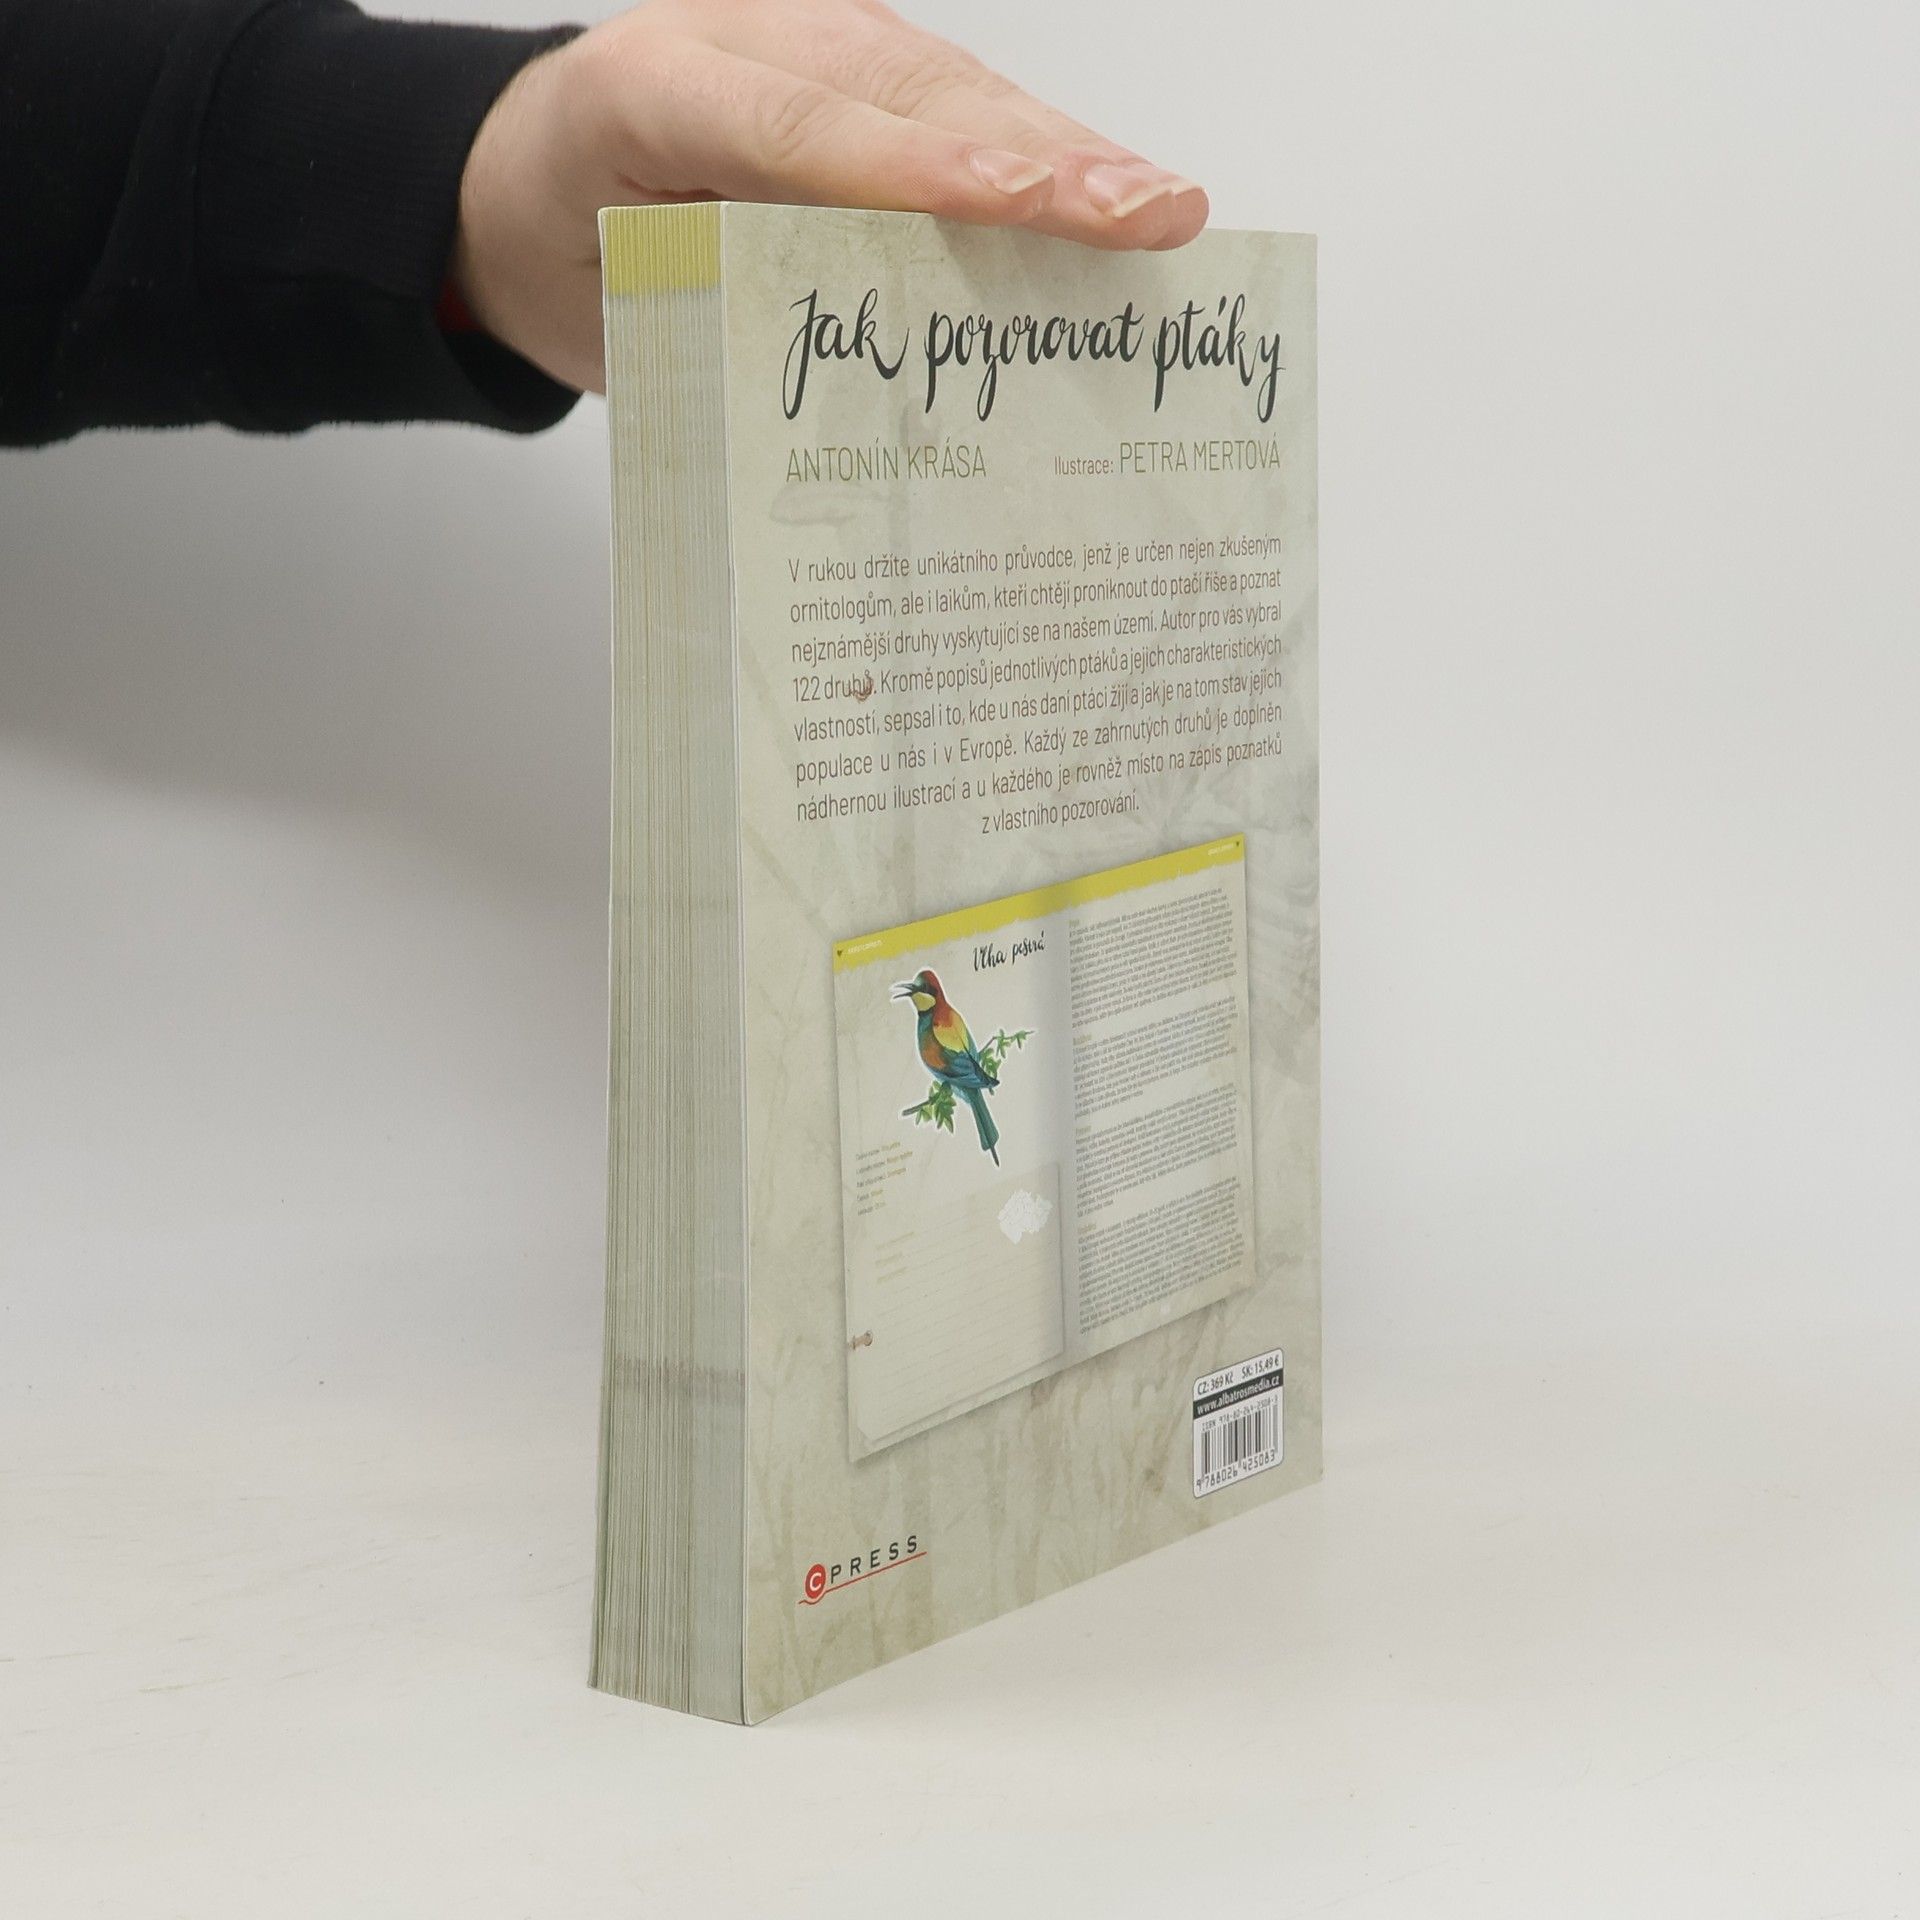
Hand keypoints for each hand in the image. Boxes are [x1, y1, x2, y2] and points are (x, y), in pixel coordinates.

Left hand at [451, 0, 1209, 393]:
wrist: (523, 184)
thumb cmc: (571, 252)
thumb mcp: (615, 309)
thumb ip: (724, 318)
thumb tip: (874, 379)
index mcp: (650, 92)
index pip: (802, 132)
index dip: (923, 171)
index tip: (1024, 209)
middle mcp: (744, 39)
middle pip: (911, 95)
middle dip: (1042, 160)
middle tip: (1151, 213)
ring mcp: (809, 45)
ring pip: (953, 92)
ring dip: (1066, 159)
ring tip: (1163, 211)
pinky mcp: (855, 73)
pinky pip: (954, 111)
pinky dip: (1037, 163)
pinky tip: (1113, 204)